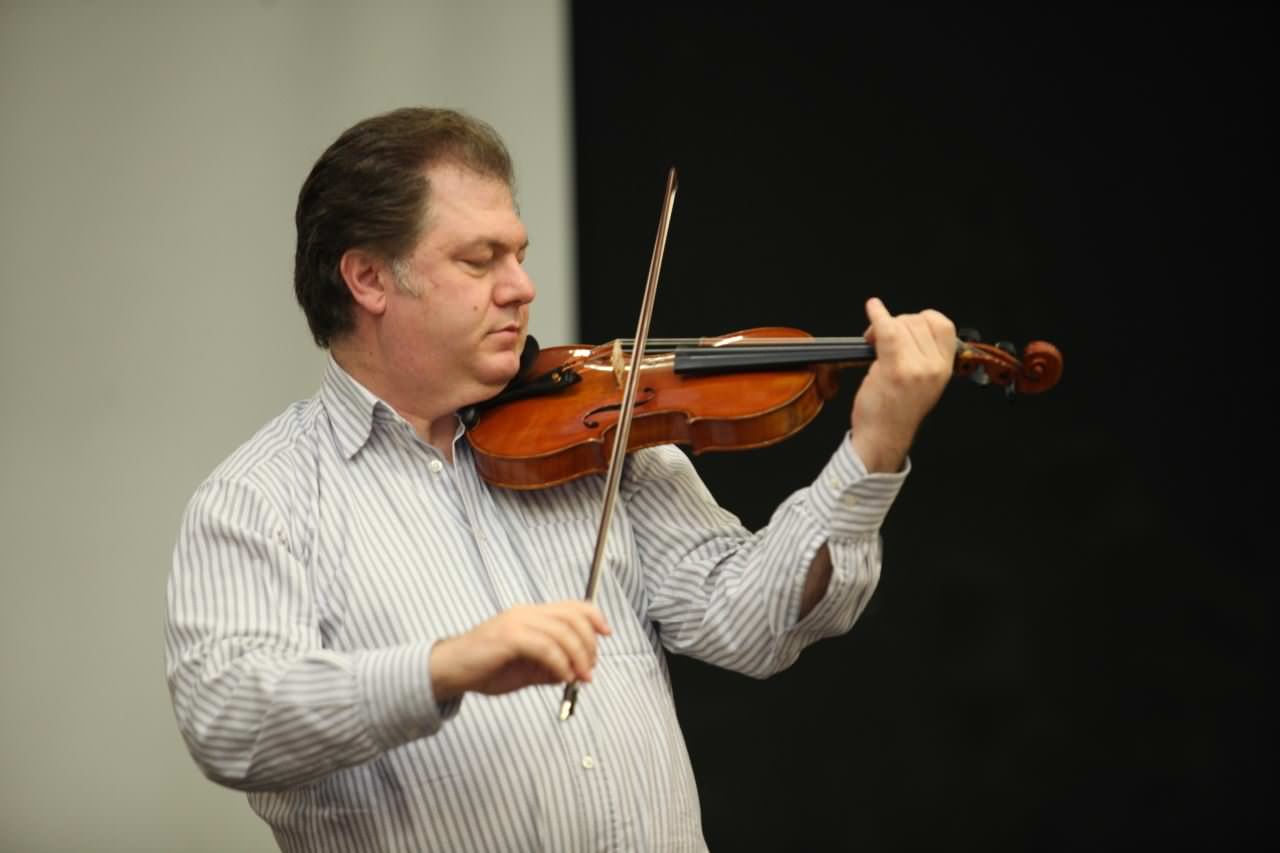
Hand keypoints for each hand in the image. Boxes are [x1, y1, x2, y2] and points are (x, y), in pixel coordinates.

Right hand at [429, 601, 611, 701]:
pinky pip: (546, 646)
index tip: (607, 634)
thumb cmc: (483, 668)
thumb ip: (549, 667)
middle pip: (573, 617)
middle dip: (589, 644)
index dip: (595, 617)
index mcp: (530, 615)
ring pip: (563, 631)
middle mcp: (526, 613)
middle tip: (590, 669)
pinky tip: (562, 677)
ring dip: (578, 657)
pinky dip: (560, 663)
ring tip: (579, 677)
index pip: (572, 605)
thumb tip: (574, 672)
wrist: (449, 671)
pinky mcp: (508, 637)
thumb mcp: (525, 669)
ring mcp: (516, 622)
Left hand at [851, 297, 955, 472]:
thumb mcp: (923, 383)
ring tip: (873, 341)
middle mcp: (934, 367)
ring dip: (884, 326)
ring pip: (901, 325)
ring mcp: (916, 367)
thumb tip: (906, 326)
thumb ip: (923, 355)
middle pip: (918, 321)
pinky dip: (877, 315)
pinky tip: (872, 308)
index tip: (906, 326)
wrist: (882, 438)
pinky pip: (887, 330)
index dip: (922, 318)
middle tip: (881, 338)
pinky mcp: (894, 368)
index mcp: (944, 369)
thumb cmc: (895, 412)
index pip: (943, 326)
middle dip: (898, 323)